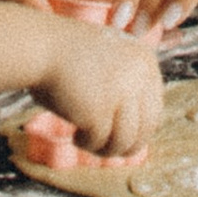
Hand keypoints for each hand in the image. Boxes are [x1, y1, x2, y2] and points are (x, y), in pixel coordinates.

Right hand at [37, 21, 162, 162]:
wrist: (43, 46)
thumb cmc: (69, 55)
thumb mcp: (111, 61)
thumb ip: (128, 87)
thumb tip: (136, 134)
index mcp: (145, 62)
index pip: (154, 110)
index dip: (139, 130)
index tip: (123, 138)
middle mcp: (139, 77)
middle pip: (145, 129)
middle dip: (126, 146)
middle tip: (107, 149)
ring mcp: (121, 94)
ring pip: (124, 142)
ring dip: (105, 149)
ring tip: (87, 142)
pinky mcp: (99, 112)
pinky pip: (99, 142)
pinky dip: (87, 144)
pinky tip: (75, 135)